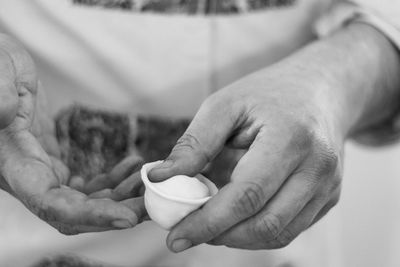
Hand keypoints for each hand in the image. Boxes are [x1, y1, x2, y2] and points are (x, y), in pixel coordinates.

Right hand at [0, 35, 142, 234]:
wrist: (0, 70)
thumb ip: (0, 91)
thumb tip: (2, 110)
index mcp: (13, 162)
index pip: (50, 203)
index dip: (88, 215)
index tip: (126, 218)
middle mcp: (28, 176)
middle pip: (74, 212)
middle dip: (115, 213)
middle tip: (152, 206)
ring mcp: (43, 173)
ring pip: (83, 202)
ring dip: (118, 199)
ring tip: (149, 184)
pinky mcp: (54, 165)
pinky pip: (85, 185)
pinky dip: (111, 181)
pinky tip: (132, 165)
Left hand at [148, 24, 399, 251]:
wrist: (320, 90)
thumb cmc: (268, 95)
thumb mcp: (226, 105)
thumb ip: (194, 144)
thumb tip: (160, 179)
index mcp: (290, 138)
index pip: (247, 195)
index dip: (208, 222)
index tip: (175, 238)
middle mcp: (317, 167)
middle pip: (265, 223)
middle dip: (220, 236)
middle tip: (187, 231)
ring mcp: (328, 186)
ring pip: (279, 234)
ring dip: (237, 238)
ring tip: (210, 225)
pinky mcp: (330, 197)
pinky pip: (291, 229)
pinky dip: (258, 233)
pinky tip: (236, 220)